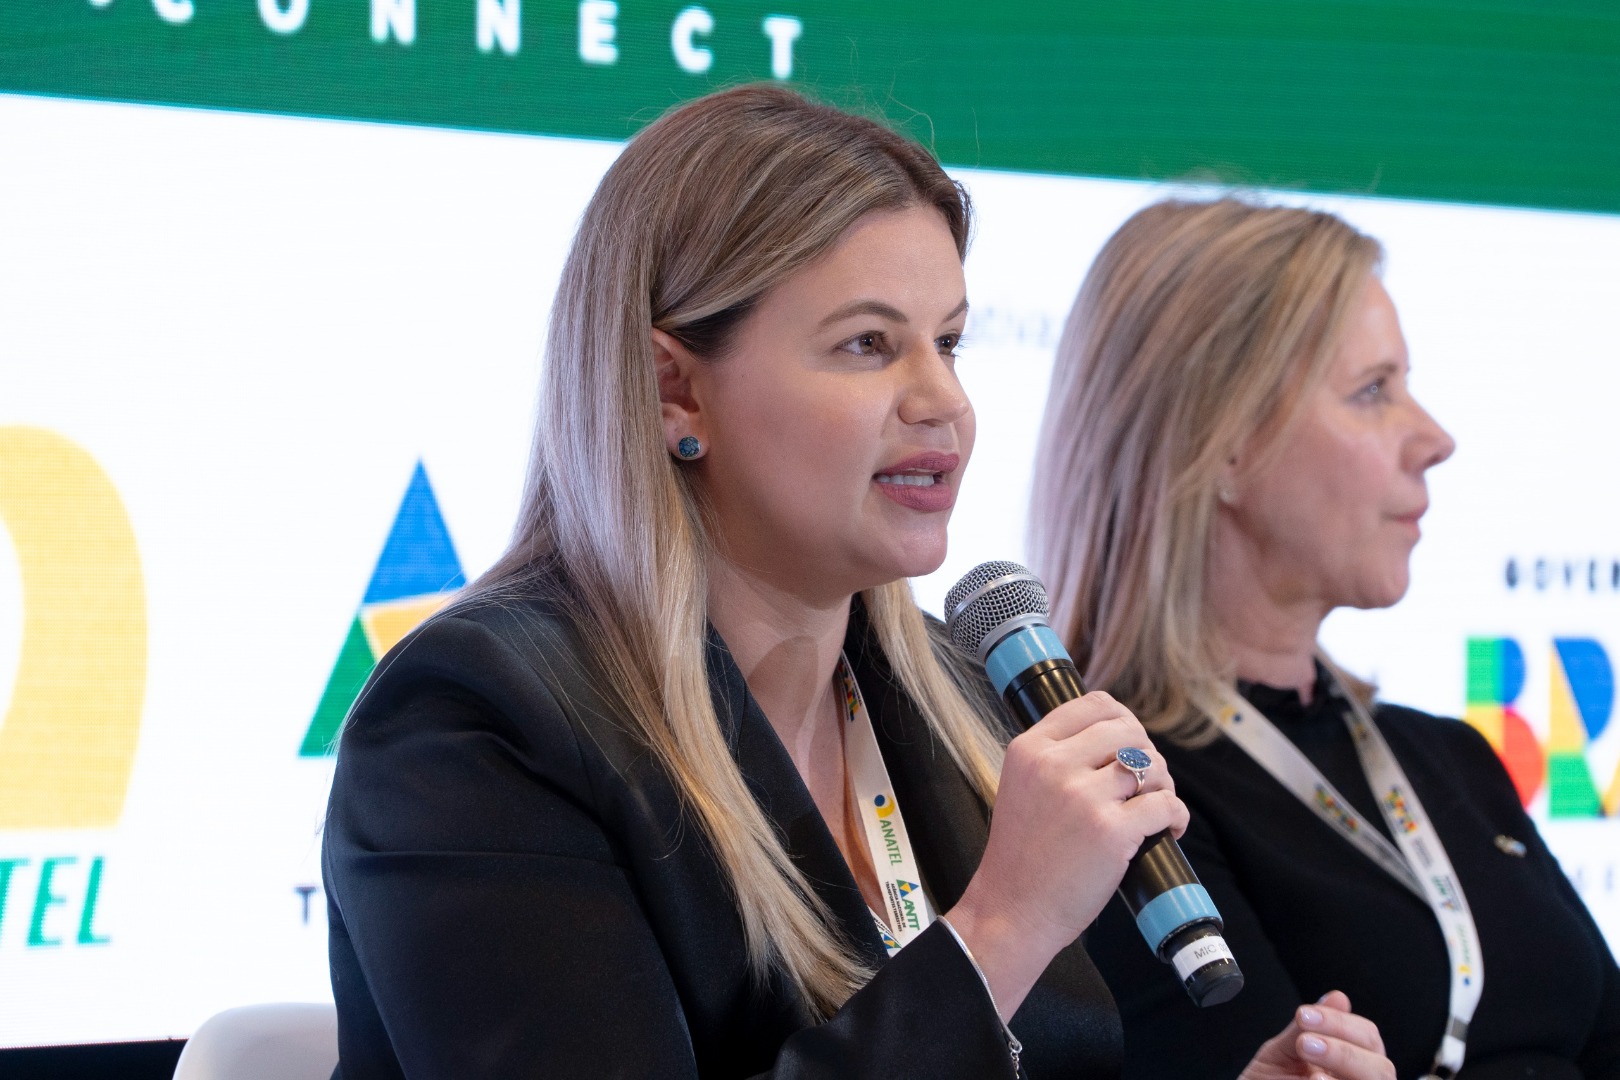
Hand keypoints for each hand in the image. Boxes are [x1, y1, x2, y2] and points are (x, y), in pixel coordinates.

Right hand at [943, 691, 1187, 1018]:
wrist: (1012, 910)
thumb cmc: (1021, 855)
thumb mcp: (1021, 785)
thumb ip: (1055, 756)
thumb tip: (1114, 734)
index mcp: (1030, 749)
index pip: (1094, 704)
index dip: (1123, 720)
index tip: (1129, 744)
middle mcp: (1054, 765)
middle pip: (1129, 730)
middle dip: (1147, 754)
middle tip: (1146, 783)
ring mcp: (1084, 798)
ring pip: (1152, 766)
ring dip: (1165, 785)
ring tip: (1156, 806)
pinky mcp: (1112, 832)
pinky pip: (1167, 805)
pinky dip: (1176, 816)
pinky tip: (1169, 828)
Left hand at [1239, 991, 1394, 1079]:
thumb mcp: (1280, 1054)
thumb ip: (1304, 1029)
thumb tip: (1337, 998)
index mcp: (1349, 1063)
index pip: (1368, 1037)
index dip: (1341, 1023)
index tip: (1304, 1015)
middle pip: (1382, 1067)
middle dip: (1344, 1051)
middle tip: (1306, 1044)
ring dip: (1345, 1064)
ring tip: (1310, 1066)